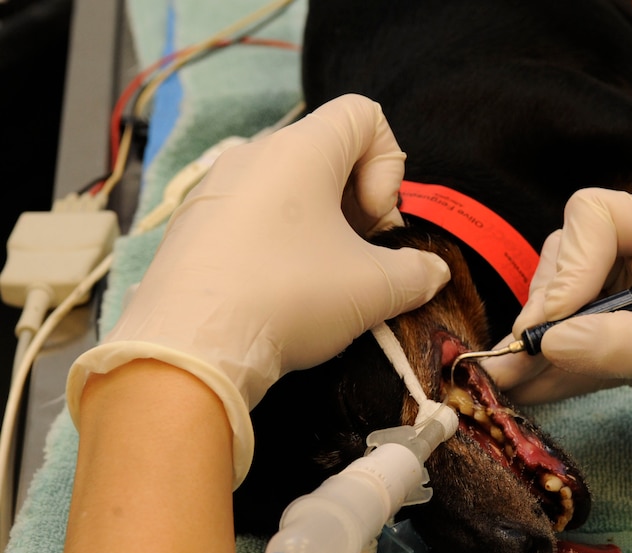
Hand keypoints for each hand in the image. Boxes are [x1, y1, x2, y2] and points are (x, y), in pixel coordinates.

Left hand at [66, 94, 450, 484]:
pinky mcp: (190, 224)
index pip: (364, 114)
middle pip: (326, 151)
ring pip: (285, 185)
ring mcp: (214, 187)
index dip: (388, 164)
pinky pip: (248, 213)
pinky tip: (272, 290)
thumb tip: (432, 272)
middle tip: (354, 254)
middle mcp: (253, 154)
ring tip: (315, 278)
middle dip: (354, 200)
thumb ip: (417, 273)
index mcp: (301, 149)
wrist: (188, 348)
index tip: (374, 222)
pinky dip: (274, 240)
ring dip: (316, 223)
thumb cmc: (289, 297)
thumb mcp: (374, 289)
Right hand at [484, 188, 631, 492]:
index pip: (597, 217)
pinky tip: (526, 391)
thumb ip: (623, 340)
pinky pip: (579, 353)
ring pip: (566, 310)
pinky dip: (552, 372)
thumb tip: (548, 343)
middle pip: (569, 263)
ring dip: (535, 345)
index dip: (568, 263)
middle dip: (542, 307)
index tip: (555, 321)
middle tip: (521, 356)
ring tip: (502, 381)